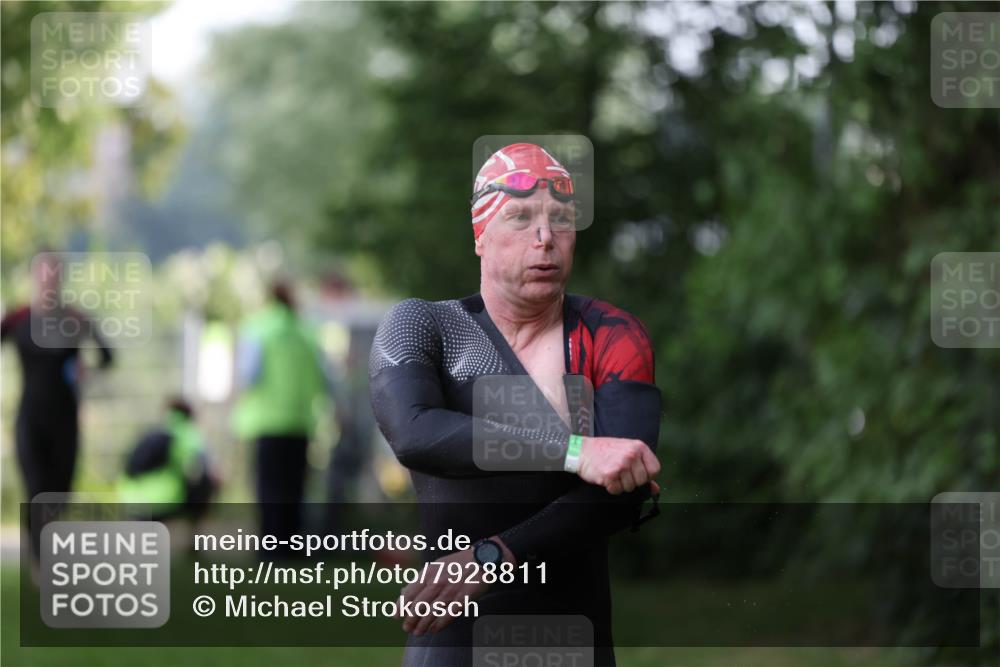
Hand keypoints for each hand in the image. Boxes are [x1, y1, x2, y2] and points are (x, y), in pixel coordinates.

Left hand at [398, 537, 514, 636]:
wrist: (482, 559)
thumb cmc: (457, 563)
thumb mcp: (436, 565)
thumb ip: (421, 578)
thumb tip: (404, 591)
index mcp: (429, 572)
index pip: (410, 592)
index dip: (401, 606)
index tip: (396, 616)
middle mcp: (437, 582)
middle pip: (418, 606)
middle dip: (410, 620)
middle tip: (407, 628)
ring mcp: (450, 591)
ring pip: (431, 613)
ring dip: (422, 625)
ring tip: (418, 633)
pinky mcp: (463, 599)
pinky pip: (448, 615)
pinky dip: (439, 625)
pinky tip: (434, 630)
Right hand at [576, 436, 660, 494]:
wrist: (581, 450)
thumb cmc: (604, 450)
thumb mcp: (626, 451)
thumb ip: (642, 467)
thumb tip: (655, 488)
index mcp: (639, 447)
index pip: (655, 469)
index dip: (647, 476)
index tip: (637, 473)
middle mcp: (632, 454)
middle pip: (642, 481)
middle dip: (632, 481)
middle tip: (621, 473)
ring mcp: (621, 465)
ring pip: (630, 487)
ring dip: (621, 485)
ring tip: (612, 473)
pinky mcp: (610, 474)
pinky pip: (617, 490)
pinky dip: (611, 487)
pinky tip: (606, 477)